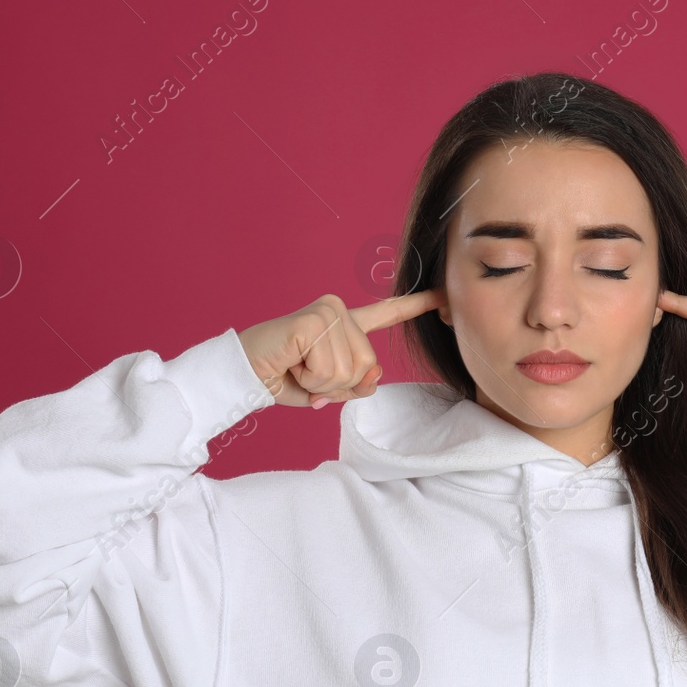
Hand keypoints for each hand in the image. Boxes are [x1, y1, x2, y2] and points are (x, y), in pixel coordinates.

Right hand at [237, 289, 445, 407]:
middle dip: (337, 384)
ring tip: (296, 368)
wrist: (244, 373)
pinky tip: (291, 364)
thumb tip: (375, 375)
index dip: (414, 307)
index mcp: (345, 323)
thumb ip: (357, 384)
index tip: (442, 297)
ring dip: (320, 384)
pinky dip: (309, 380)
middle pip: (367, 365)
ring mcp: (327, 313)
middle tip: (304, 372)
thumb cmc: (283, 377)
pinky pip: (329, 369)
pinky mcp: (313, 322)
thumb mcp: (328, 389)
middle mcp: (338, 310)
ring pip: (350, 371)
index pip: (386, 314)